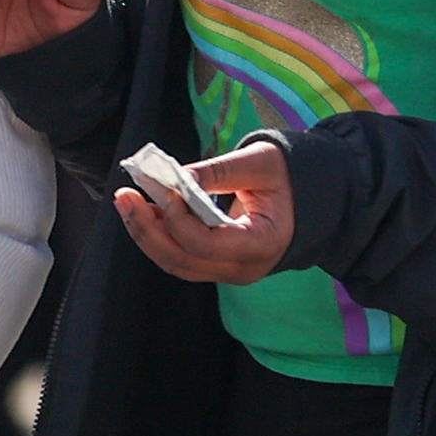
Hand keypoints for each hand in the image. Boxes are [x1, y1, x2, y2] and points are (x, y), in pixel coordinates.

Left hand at [115, 139, 295, 283]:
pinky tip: (147, 212)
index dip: (178, 218)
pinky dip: (160, 236)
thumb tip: (174, 178)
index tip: (164, 188)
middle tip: (126, 195)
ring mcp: (230, 272)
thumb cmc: (290, 177)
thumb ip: (219, 171)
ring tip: (129, 202)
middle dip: (148, 228)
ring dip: (147, 233)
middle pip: (182, 260)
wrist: (310, 199)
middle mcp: (244, 268)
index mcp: (263, 242)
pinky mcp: (218, 266)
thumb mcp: (262, 163)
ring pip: (176, 263)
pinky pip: (181, 258)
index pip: (206, 243)